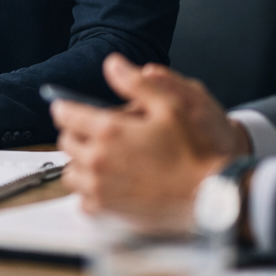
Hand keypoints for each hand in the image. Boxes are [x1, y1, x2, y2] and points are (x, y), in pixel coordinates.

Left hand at [51, 54, 240, 223]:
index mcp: (109, 131)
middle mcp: (98, 160)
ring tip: (102, 159)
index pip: (66, 115)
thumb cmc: (194, 150)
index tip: (69, 108)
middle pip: (67, 143)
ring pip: (72, 173)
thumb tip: (112, 64)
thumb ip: (137, 84)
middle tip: (94, 133)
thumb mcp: (171, 106)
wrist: (209, 195)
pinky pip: (84, 200)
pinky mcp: (108, 210)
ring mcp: (101, 188)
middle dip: (76, 134)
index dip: (66, 108)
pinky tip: (109, 184)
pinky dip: (90, 192)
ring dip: (81, 163)